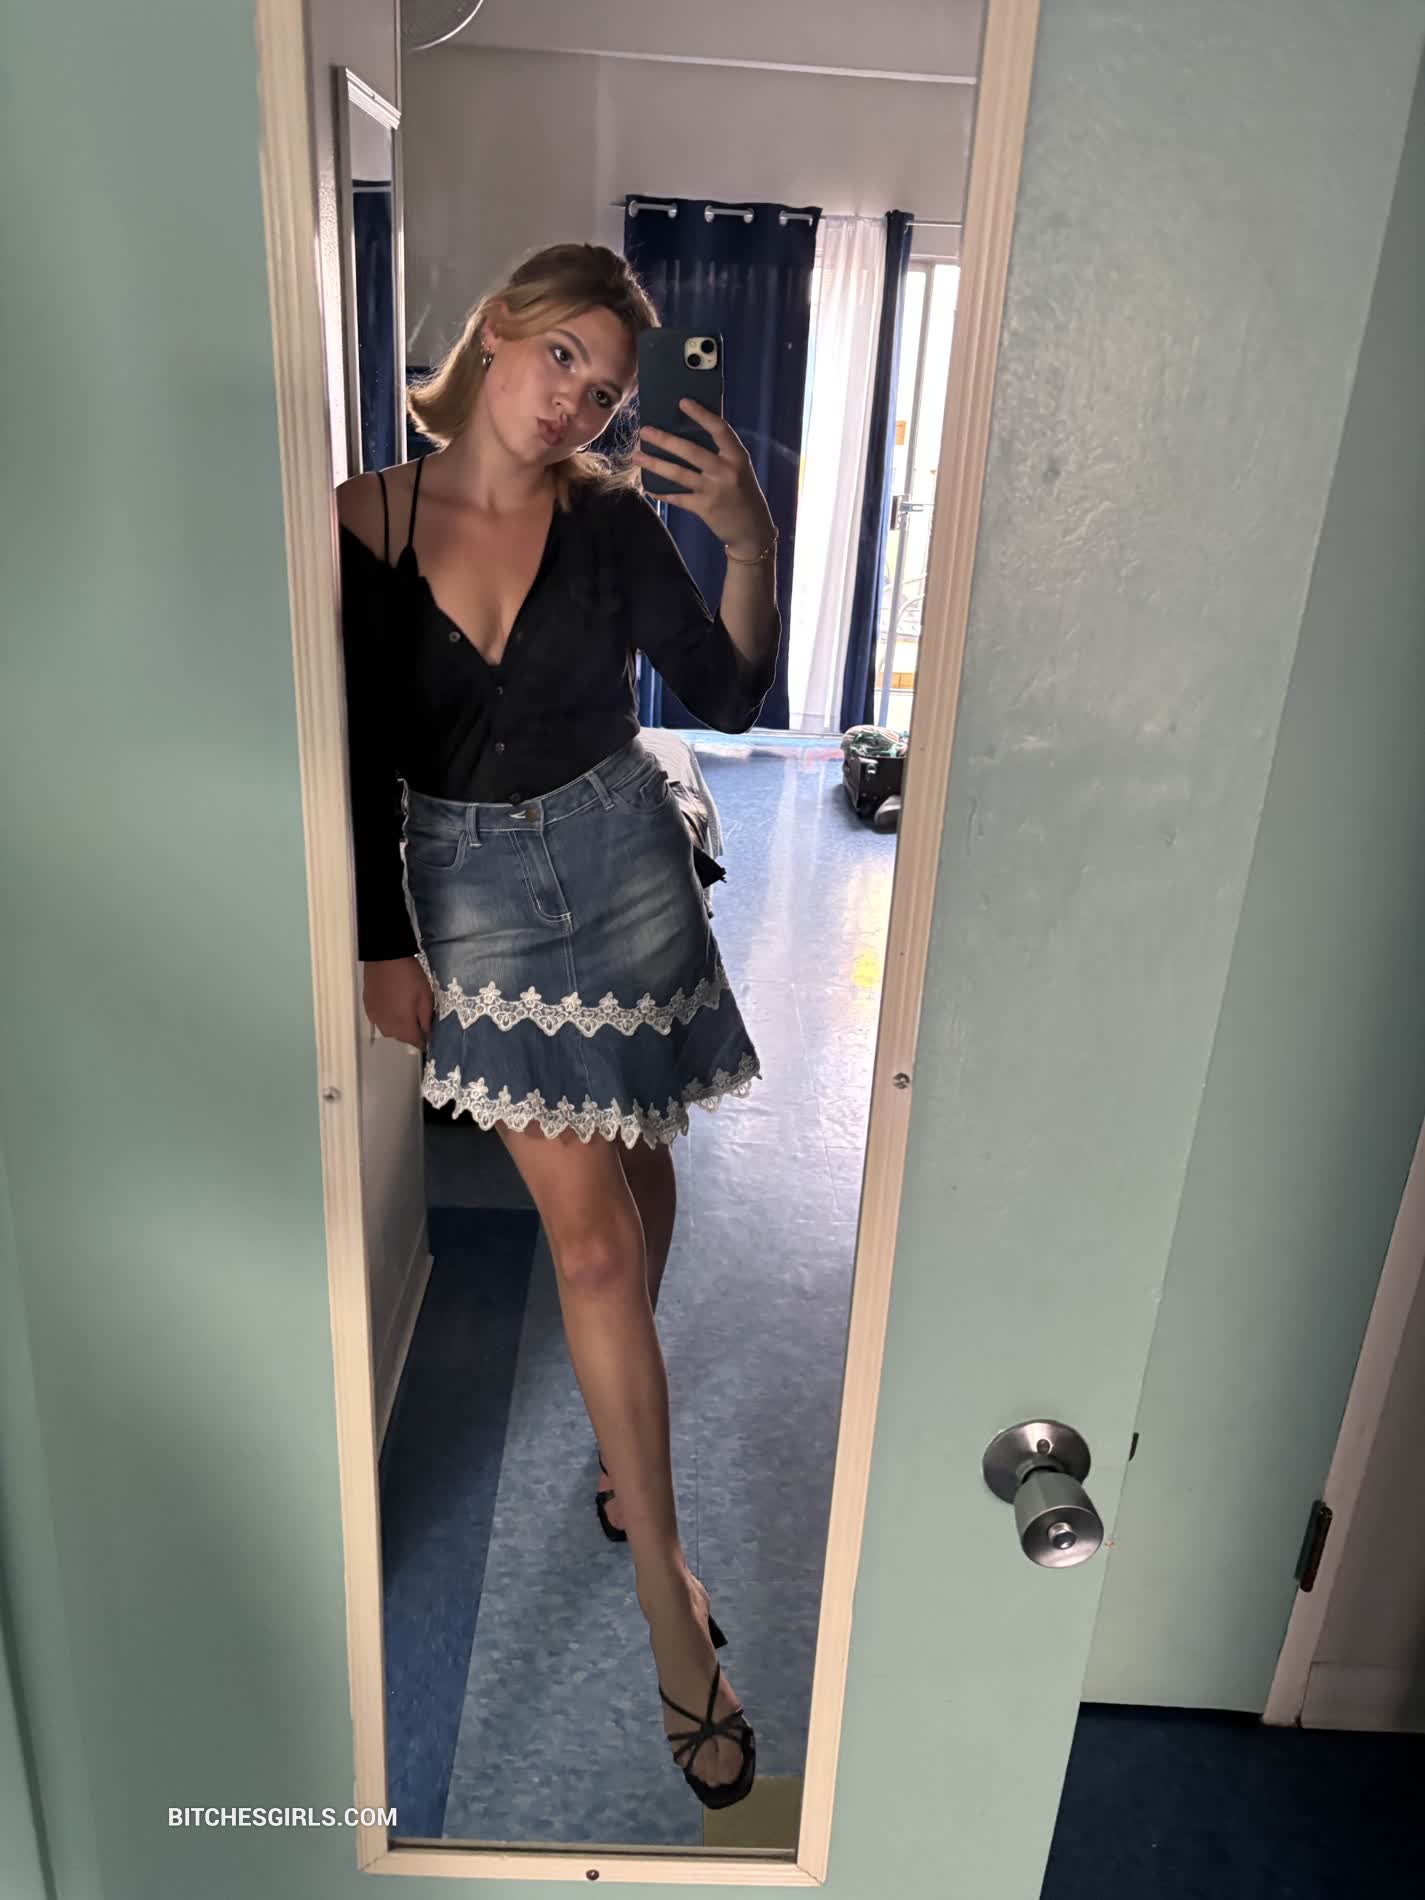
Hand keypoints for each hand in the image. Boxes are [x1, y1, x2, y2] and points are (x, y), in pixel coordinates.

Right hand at [363, 957, 433, 1049]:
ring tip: (406, 1011)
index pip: (416, 1042)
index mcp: (402, 1024)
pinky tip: (393, 1006)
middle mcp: (386, 1026)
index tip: (430, 1033)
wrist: (384, 957)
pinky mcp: (368, 1009)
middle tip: (420, 1018)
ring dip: (399, 1027)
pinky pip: (380, 1021)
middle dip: (412, 1032)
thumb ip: (426, 1018)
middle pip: (402, 1038)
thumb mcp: (425, 995)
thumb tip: (428, 1034)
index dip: (425, 1040)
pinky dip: (388, 1018)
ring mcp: (375, 1018)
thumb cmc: (409, 975)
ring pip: (390, 1030)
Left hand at [634, 400, 774, 557]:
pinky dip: (662, 492)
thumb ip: (721, 453)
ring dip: (655, 464)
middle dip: (665, 440)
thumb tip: (690, 431)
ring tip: (636, 456)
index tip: (683, 402)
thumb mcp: (739, 468)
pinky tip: (648, 486)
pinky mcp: (705, 508)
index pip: (719, 430)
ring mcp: (714, 491)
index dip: (701, 415)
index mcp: (737, 456)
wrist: (753, 530)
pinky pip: (678, 498)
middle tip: (644, 431)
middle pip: (691, 451)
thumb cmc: (743, 493)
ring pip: (679, 474)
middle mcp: (726, 471)